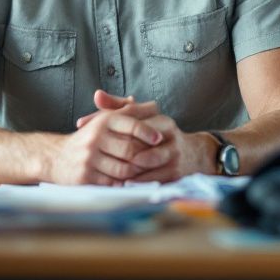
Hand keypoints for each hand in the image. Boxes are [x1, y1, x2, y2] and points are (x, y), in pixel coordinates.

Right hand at [47, 101, 165, 184]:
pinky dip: (124, 184)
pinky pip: (113, 183)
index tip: (160, 139)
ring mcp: (89, 158)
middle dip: (145, 156)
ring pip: (124, 169)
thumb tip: (154, 105)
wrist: (56, 157)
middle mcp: (95, 137)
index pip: (131, 124)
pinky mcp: (86, 177)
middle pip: (131, 149)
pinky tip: (130, 182)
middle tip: (156, 160)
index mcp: (102, 121)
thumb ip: (128, 112)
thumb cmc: (88, 138)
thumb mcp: (103, 120)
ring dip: (137, 173)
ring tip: (144, 172)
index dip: (149, 132)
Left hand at [75, 90, 212, 182]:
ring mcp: (174, 153)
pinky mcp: (177, 172)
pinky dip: (136, 182)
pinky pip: (153, 178)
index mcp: (160, 118)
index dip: (106, 125)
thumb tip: (96, 95)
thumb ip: (118, 107)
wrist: (194, 156)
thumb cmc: (158, 136)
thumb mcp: (142, 119)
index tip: (86, 131)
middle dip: (114, 148)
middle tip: (92, 154)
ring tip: (104, 171)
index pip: (130, 118)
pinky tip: (120, 184)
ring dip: (125, 167)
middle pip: (136, 139)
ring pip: (146, 160)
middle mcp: (169, 133)